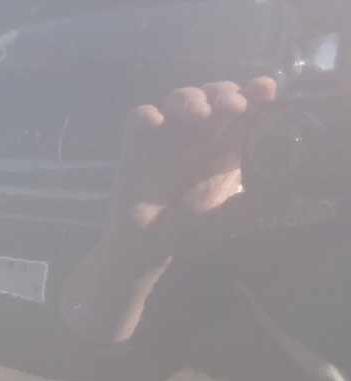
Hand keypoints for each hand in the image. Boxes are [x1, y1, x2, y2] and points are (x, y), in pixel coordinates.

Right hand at [60, 77, 277, 345]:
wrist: (147, 243)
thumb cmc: (189, 230)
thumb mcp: (226, 222)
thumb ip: (252, 207)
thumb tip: (287, 194)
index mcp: (227, 147)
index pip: (245, 109)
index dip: (256, 95)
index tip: (264, 91)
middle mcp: (200, 134)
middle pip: (215, 95)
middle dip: (226, 93)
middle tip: (234, 107)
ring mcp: (168, 134)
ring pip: (180, 98)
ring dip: (192, 99)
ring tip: (199, 114)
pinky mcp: (139, 140)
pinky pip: (140, 117)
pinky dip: (146, 114)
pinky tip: (155, 122)